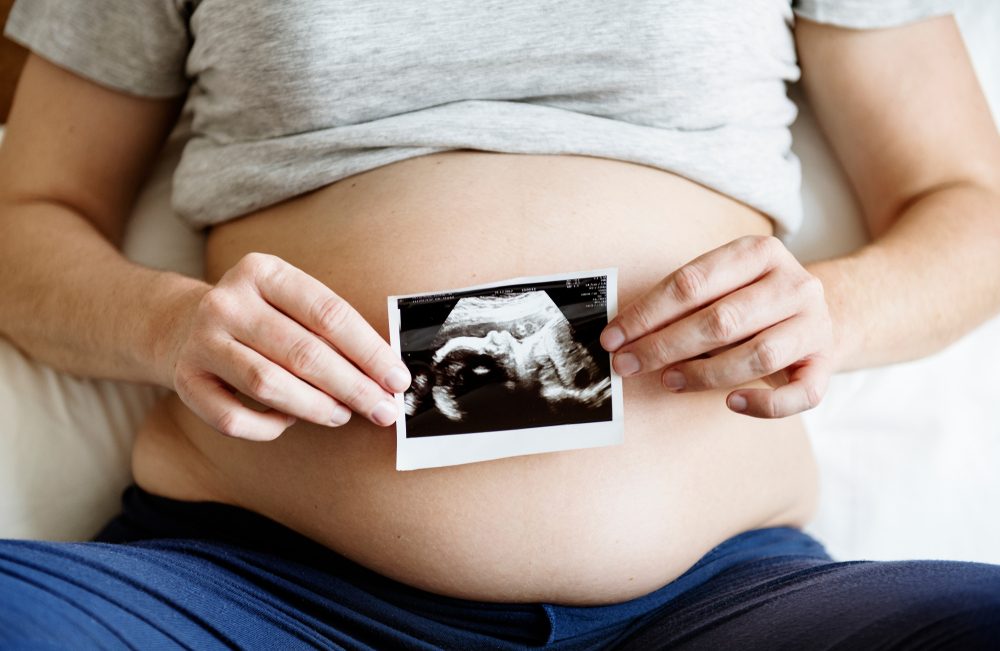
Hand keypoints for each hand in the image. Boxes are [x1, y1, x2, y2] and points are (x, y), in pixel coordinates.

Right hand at [159, 253, 410, 439]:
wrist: (180, 324)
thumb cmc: (258, 317)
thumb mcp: (289, 301)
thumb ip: (330, 328)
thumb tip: (384, 373)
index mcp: (262, 272)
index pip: (329, 313)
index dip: (369, 351)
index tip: (396, 379)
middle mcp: (228, 302)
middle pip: (303, 352)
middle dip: (352, 386)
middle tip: (382, 409)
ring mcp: (201, 341)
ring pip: (269, 385)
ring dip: (315, 407)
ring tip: (342, 414)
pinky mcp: (185, 380)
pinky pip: (234, 418)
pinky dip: (268, 426)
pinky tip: (288, 420)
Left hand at [601, 236, 835, 417]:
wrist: (824, 310)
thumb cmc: (753, 299)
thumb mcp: (723, 284)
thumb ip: (683, 303)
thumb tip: (625, 333)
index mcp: (759, 252)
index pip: (692, 282)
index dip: (647, 313)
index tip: (612, 337)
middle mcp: (794, 283)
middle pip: (720, 320)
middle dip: (664, 346)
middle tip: (626, 364)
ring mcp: (814, 323)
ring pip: (756, 355)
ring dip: (703, 373)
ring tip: (667, 379)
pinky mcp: (826, 363)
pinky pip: (799, 394)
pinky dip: (763, 404)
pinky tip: (731, 403)